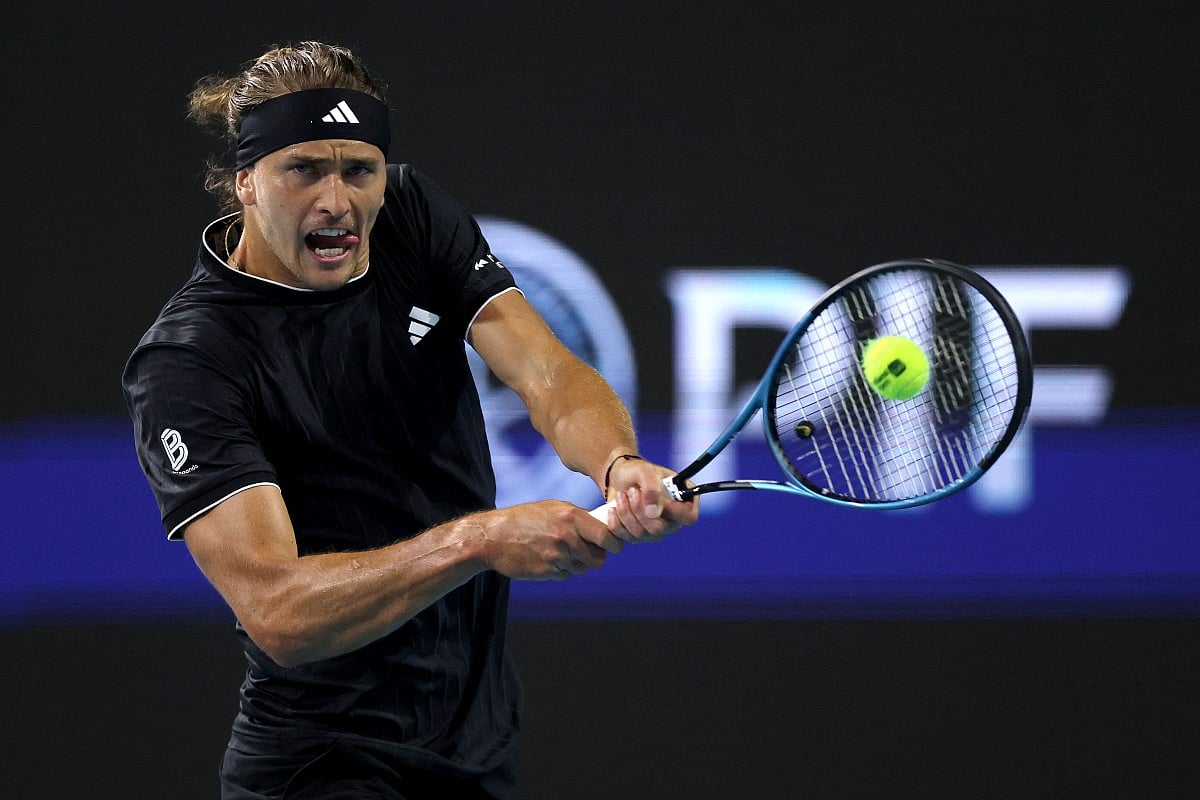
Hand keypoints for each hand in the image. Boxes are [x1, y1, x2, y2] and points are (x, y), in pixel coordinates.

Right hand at [476, 500, 624, 580]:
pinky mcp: (547, 572)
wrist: (493, 537)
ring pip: (581, 568)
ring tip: (559, 552)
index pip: (606, 536)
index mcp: (571, 517)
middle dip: (595, 558)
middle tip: (587, 553)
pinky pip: (565, 575)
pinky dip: (560, 570)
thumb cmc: (524, 519)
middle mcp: (566, 537)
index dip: (614, 544)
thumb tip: (601, 524)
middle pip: (597, 558)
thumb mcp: (552, 508)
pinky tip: (546, 559)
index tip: (614, 546)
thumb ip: (577, 516)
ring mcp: (556, 556)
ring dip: (576, 564)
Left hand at [603, 457, 699, 541]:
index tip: (656, 498)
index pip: (688, 517)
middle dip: (639, 509)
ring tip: (622, 494)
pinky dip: (616, 522)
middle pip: (660, 529)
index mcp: (684, 501)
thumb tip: (654, 513)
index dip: (673, 511)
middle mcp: (673, 520)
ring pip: (641, 534)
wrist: (619, 478)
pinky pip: (626, 538)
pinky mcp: (638, 537)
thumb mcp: (645, 472)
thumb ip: (652, 488)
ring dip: (625, 512)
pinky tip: (613, 509)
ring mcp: (656, 531)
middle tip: (632, 491)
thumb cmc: (637, 472)